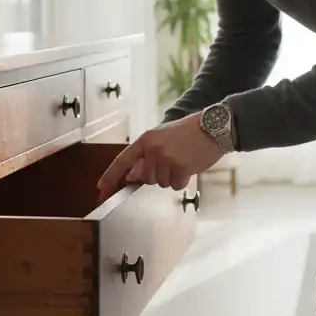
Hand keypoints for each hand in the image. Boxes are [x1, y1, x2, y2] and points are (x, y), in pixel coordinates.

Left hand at [97, 112, 223, 199]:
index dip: (111, 176)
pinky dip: (183, 180)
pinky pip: (176, 185)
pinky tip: (190, 165)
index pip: (123, 160)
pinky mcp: (180, 167)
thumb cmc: (189, 132)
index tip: (101, 188)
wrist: (214, 126)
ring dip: (172, 177)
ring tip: (183, 160)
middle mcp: (153, 149)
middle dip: (159, 174)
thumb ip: (145, 157)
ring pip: (162, 183)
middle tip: (173, 160)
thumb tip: (132, 176)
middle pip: (147, 178)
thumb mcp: (163, 138)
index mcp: (146, 140)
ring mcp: (166, 158)